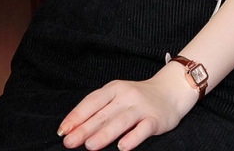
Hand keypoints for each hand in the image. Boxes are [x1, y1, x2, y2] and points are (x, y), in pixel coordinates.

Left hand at [57, 64, 198, 149]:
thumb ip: (100, 110)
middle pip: (103, 113)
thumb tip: (75, 129)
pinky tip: (123, 147)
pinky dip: (133, 137)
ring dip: (105, 134)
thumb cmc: (137, 98)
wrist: (170, 91)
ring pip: (121, 121)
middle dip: (85, 129)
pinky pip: (143, 128)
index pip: (92, 101)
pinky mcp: (155, 119)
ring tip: (90, 146)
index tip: (63, 130)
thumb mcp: (118, 97)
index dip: (77, 116)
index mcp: (114, 89)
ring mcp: (142, 107)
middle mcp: (127, 95)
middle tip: (70, 142)